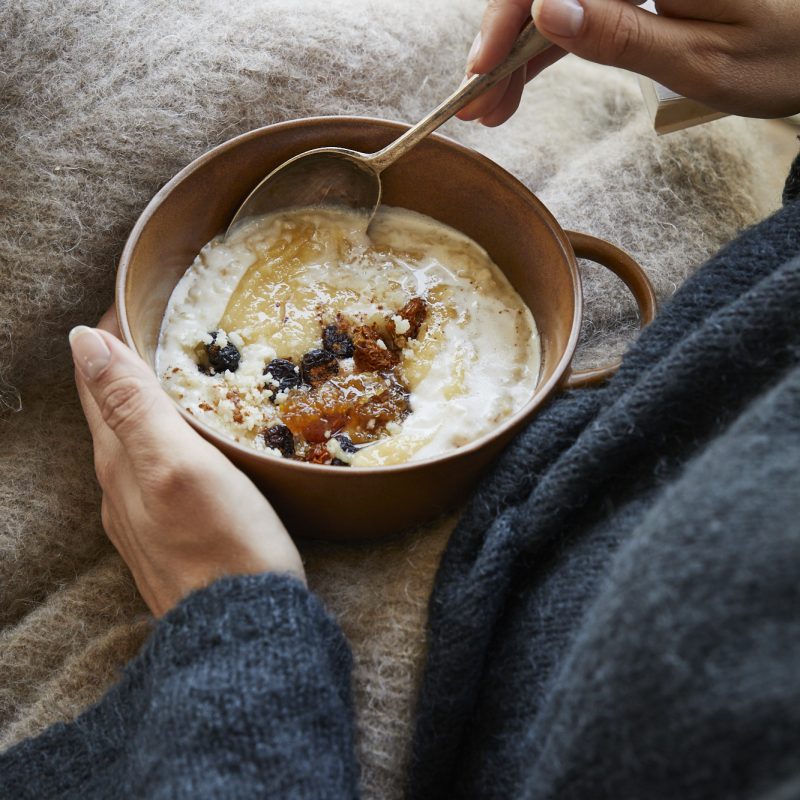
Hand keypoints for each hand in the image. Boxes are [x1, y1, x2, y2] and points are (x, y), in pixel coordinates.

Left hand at [70, 308, 304, 616]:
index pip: (98, 380)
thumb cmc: (223, 542)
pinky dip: (161, 438)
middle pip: (110, 409)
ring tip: (170, 374)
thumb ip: (132, 404)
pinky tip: (185, 443)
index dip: (110, 337)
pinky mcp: (168, 536)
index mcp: (119, 459)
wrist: (240, 630)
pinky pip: (153, 471)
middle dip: (123, 364)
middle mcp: (120, 486)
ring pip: (131, 441)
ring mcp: (141, 515)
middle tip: (155, 327)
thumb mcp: (178, 463)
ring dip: (142, 401)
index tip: (133, 299)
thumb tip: (82, 343)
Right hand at [459, 0, 799, 125]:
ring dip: (518, 46)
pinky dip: (546, 44)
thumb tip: (544, 10)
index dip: (510, 16)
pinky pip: (579, 5)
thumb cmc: (782, 54)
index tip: (482, 71)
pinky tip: (522, 79)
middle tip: (479, 102)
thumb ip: (621, 33)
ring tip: (493, 105)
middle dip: (505, 36)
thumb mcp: (700, 59)